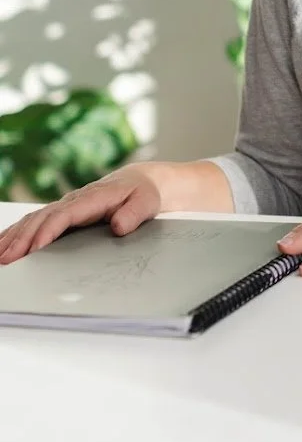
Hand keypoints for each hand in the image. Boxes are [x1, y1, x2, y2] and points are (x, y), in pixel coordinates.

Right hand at [0, 165, 163, 264]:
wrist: (139, 181)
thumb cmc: (142, 193)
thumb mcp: (146, 202)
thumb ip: (134, 214)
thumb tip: (118, 226)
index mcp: (92, 198)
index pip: (64, 215)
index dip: (48, 231)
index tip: (35, 248)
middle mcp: (74, 200)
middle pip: (42, 219)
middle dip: (22, 239)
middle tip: (7, 260)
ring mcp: (65, 206)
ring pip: (33, 220)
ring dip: (14, 237)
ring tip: (0, 257)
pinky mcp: (61, 212)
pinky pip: (34, 222)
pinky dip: (16, 233)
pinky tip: (3, 245)